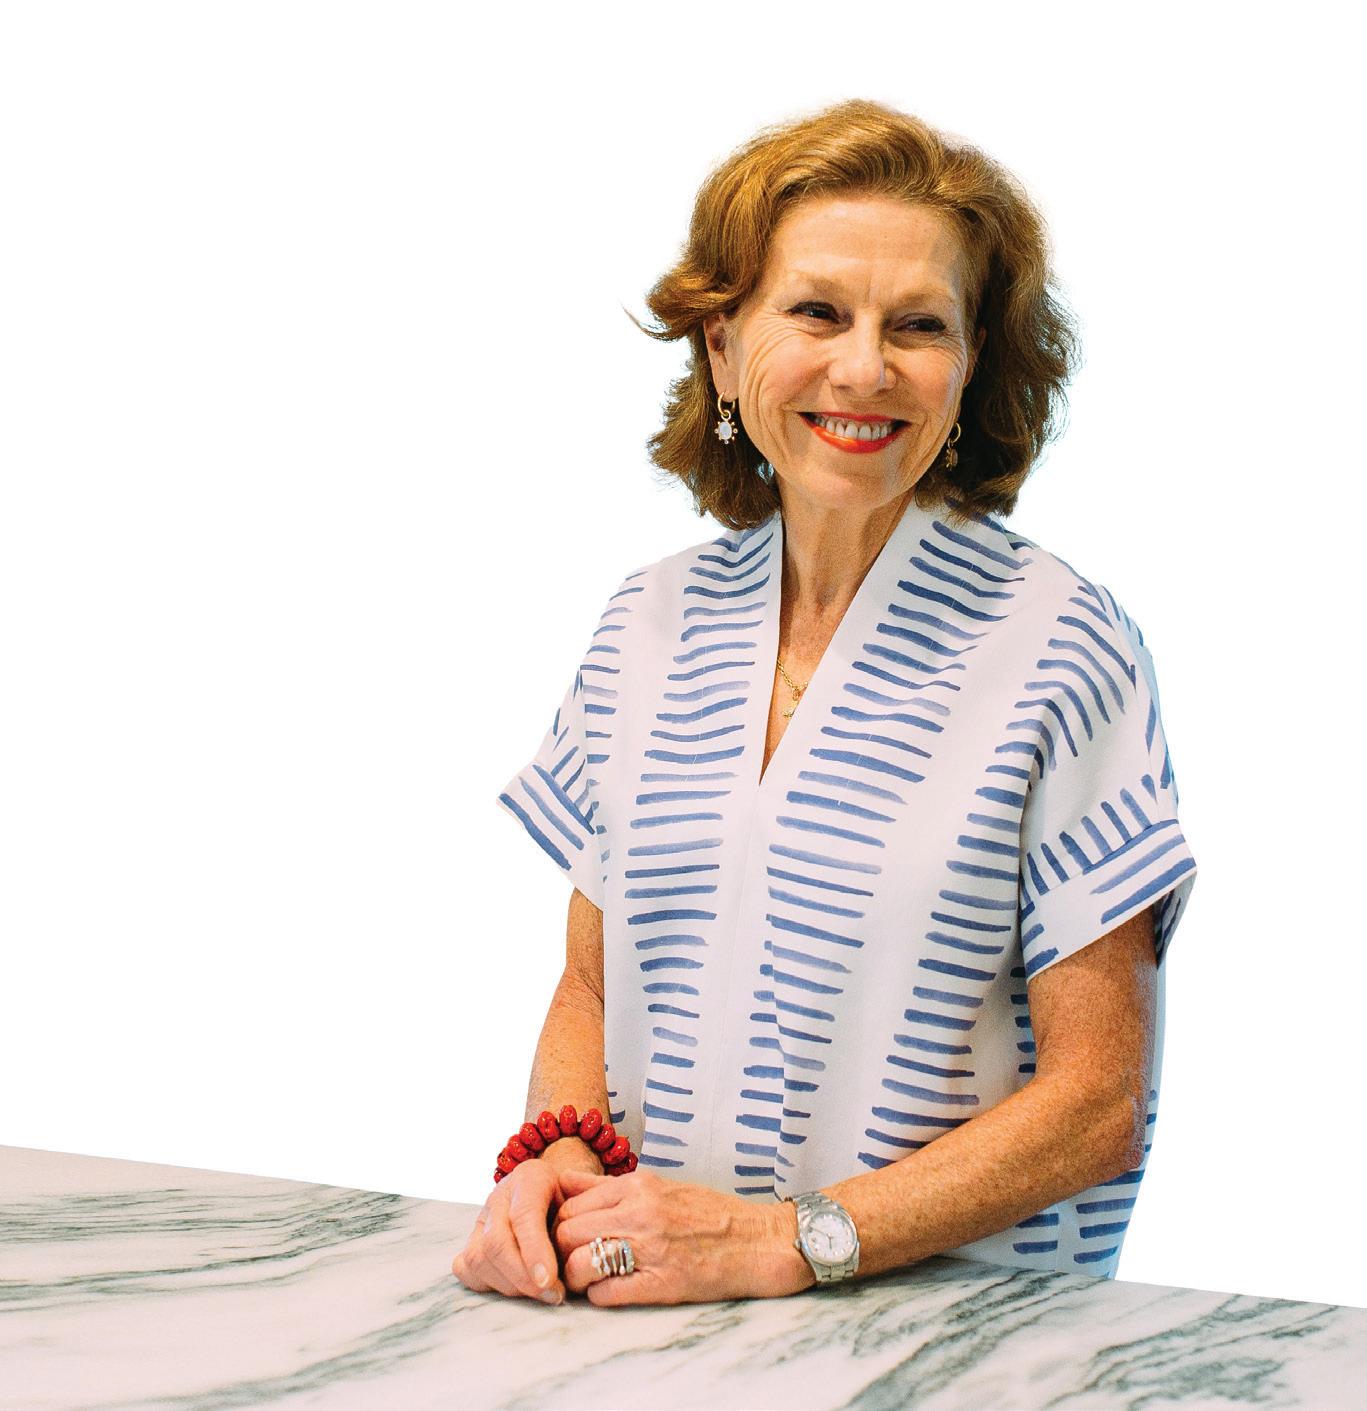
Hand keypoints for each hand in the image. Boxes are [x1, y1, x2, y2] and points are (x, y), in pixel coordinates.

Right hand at [450, 1159, 571, 1304]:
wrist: (554, 1191)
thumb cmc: (573, 1199)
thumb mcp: (585, 1198)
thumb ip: (585, 1217)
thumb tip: (584, 1253)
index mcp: (529, 1178)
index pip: (524, 1215)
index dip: (534, 1251)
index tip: (549, 1281)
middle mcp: (499, 1196)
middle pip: (496, 1242)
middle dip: (523, 1277)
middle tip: (553, 1295)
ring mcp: (481, 1218)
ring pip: (478, 1258)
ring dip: (509, 1285)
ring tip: (540, 1294)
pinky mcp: (471, 1240)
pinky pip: (466, 1267)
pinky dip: (486, 1284)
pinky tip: (515, 1287)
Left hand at [550, 1166, 795, 1305]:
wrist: (756, 1240)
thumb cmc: (707, 1213)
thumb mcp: (659, 1185)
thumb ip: (612, 1187)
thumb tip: (564, 1183)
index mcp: (637, 1185)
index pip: (569, 1203)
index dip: (558, 1224)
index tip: (562, 1237)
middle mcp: (640, 1212)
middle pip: (566, 1232)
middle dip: (559, 1251)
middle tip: (567, 1262)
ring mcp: (651, 1248)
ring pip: (579, 1263)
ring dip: (575, 1277)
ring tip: (586, 1281)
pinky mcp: (663, 1283)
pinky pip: (607, 1293)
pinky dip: (599, 1296)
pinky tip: (610, 1292)